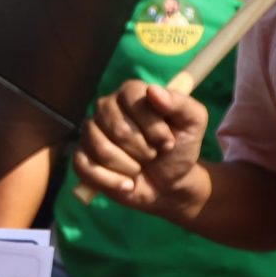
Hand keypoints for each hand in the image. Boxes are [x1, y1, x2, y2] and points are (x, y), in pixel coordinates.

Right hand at [68, 81, 210, 219]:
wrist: (170, 183)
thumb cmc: (179, 148)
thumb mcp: (193, 124)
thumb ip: (181, 104)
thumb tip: (153, 91)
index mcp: (131, 92)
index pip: (132, 98)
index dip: (152, 125)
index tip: (168, 142)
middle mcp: (106, 107)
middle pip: (117, 128)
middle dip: (143, 149)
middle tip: (154, 155)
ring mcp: (91, 132)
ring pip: (101, 149)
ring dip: (129, 167)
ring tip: (140, 169)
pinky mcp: (82, 157)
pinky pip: (85, 167)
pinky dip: (111, 181)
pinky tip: (127, 185)